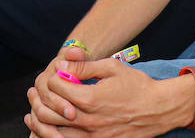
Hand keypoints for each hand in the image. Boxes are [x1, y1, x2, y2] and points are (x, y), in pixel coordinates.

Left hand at [28, 50, 193, 137]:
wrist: (159, 109)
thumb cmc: (137, 86)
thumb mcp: (112, 68)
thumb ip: (84, 67)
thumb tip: (61, 64)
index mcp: (91, 98)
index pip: (57, 88)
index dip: (52, 78)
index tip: (56, 73)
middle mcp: (89, 120)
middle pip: (49, 114)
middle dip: (38, 101)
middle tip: (35, 93)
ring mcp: (94, 136)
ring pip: (55, 134)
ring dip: (41, 122)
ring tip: (34, 113)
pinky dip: (56, 136)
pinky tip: (52, 128)